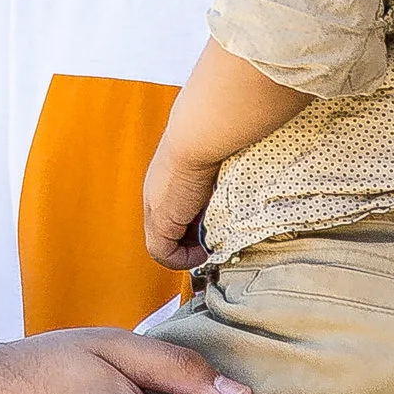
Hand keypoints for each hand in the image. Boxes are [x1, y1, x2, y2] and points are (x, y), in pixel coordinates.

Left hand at [142, 141, 218, 270]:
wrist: (199, 135)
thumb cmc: (213, 140)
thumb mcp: (216, 162)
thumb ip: (218, 178)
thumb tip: (238, 190)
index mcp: (169, 178)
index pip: (178, 209)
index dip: (197, 223)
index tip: (216, 225)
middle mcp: (157, 193)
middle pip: (172, 228)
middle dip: (194, 238)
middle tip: (215, 239)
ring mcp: (155, 208)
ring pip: (167, 242)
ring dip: (191, 249)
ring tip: (212, 245)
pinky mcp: (159, 222)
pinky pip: (164, 254)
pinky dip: (184, 259)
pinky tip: (203, 250)